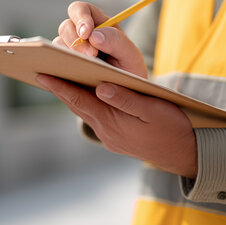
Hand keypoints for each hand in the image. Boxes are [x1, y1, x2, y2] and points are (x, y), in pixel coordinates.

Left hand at [36, 74, 197, 178]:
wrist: (184, 153)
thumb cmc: (172, 127)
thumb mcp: (154, 109)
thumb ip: (127, 99)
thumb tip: (101, 87)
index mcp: (113, 121)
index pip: (80, 100)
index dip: (59, 86)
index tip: (42, 74)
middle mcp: (106, 130)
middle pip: (77, 105)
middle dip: (59, 89)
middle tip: (41, 71)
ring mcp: (110, 136)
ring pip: (84, 112)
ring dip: (70, 96)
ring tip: (57, 79)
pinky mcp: (115, 138)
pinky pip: (94, 117)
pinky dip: (85, 104)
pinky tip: (84, 94)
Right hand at [54, 1, 146, 77]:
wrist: (127, 90)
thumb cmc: (129, 68)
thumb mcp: (131, 55)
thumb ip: (116, 41)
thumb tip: (94, 35)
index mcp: (98, 23)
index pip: (82, 10)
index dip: (81, 17)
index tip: (87, 33)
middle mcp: (81, 34)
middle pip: (66, 26)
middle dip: (75, 40)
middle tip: (90, 55)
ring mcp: (71, 50)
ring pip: (58, 44)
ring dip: (67, 54)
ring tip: (82, 67)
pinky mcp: (64, 66)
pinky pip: (54, 62)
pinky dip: (58, 66)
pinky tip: (66, 74)